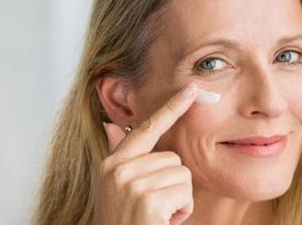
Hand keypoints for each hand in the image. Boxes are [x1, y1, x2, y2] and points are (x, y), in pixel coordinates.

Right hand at [94, 83, 197, 224]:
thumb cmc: (123, 222)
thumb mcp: (114, 189)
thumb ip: (118, 156)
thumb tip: (111, 126)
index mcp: (111, 165)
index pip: (144, 129)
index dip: (170, 108)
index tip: (191, 89)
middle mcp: (117, 170)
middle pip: (172, 158)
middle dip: (173, 185)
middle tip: (155, 209)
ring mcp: (131, 184)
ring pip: (182, 175)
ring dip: (179, 200)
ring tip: (158, 217)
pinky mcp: (147, 199)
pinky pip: (184, 192)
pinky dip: (181, 212)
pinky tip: (163, 223)